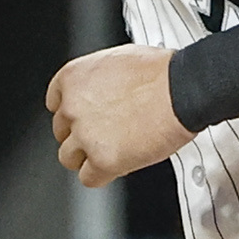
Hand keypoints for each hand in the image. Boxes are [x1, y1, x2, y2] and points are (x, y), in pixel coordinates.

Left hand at [46, 44, 191, 186]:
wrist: (182, 89)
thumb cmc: (161, 73)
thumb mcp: (116, 60)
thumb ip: (99, 80)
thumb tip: (104, 90)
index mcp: (72, 79)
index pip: (55, 103)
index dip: (72, 114)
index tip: (82, 119)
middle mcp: (72, 108)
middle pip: (62, 132)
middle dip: (81, 135)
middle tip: (105, 135)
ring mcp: (84, 136)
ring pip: (69, 158)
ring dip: (87, 158)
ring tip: (111, 153)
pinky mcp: (102, 160)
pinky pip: (88, 178)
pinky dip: (101, 175)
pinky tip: (118, 166)